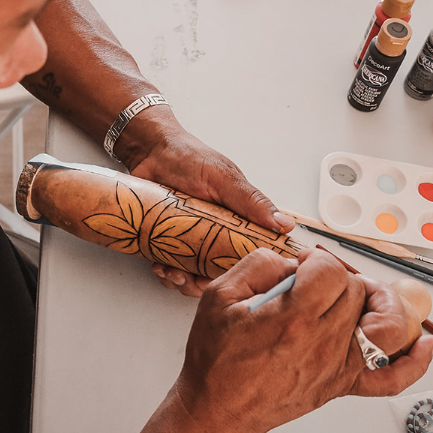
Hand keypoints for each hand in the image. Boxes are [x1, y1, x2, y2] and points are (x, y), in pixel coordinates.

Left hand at [120, 112, 294, 296]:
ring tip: (170, 273)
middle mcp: (216, 233)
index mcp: (237, 221)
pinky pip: (170, 266)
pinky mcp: (168, 240)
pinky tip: (159, 266)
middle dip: (204, 282)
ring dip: (181, 280)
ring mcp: (191, 238)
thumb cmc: (188, 156)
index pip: (247, 255)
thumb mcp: (223, 177)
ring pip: (193, 273)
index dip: (241, 272)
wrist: (149, 150)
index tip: (230, 280)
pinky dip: (164, 272)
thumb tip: (283, 224)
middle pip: (218, 272)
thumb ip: (251, 201)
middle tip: (190, 279)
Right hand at [173, 248, 432, 432]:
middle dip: (338, 278)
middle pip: (357, 291)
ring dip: (386, 303)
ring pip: (389, 326)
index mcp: (294, 317)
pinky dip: (416, 362)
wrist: (217, 411)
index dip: (315, 260)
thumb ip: (258, 265)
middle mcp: (324, 342)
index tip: (298, 268)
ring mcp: (338, 366)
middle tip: (315, 283)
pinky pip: (392, 379)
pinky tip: (427, 344)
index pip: (331, 270)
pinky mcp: (342, 386)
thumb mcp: (218, 297)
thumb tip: (291, 260)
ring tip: (367, 295)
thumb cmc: (216, 360)